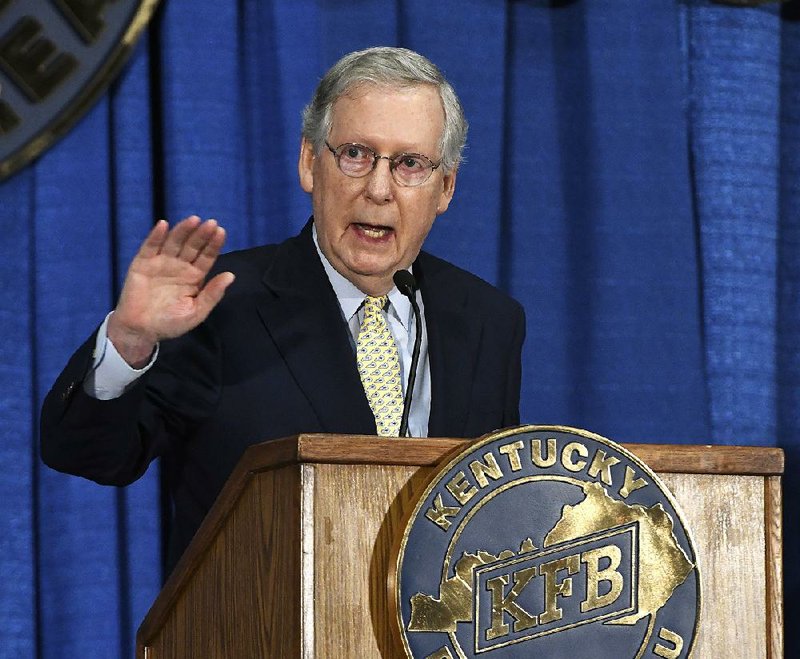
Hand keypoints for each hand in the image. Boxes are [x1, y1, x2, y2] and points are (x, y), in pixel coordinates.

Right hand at [107, 216, 234, 366]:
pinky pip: (150, 247)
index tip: (221, 232)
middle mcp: (179, 266)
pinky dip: (156, 236)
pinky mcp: (142, 264)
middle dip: (202, 235)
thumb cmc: (170, 323)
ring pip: (174, 242)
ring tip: (194, 220)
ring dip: (183, 230)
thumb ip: (212, 294)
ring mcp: (161, 263)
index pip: (206, 257)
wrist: (141, 331)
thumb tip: (231, 276)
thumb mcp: (196, 312)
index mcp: (194, 277)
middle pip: (192, 246)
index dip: (213, 245)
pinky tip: (164, 225)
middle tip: (211, 223)